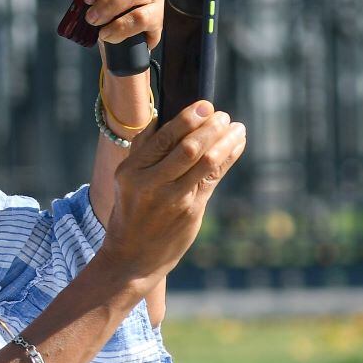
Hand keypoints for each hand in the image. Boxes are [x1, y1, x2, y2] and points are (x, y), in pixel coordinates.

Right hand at [97, 100, 246, 281]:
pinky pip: (214, 179)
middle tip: (223, 115)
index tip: (205, 105)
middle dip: (210, 128)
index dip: (188, 119)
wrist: (132, 257)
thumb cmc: (130, 211)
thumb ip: (142, 148)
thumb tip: (161, 115)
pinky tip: (236, 145)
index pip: (163, 138)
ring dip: (226, 141)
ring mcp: (173, 200)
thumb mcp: (125, 179)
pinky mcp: (191, 212)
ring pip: (206, 163)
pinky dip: (228, 158)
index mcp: (132, 171)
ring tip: (237, 128)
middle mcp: (151, 184)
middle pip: (188, 149)